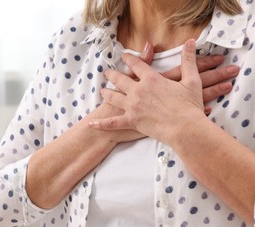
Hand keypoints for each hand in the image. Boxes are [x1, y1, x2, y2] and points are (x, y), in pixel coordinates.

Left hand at [89, 39, 227, 143]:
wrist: (186, 128)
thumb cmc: (190, 106)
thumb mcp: (192, 80)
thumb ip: (188, 60)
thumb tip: (191, 42)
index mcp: (151, 79)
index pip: (136, 65)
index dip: (129, 59)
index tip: (123, 56)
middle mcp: (138, 90)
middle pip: (120, 80)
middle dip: (112, 75)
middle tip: (107, 72)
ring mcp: (132, 106)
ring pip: (113, 98)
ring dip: (106, 93)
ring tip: (102, 91)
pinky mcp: (131, 121)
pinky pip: (112, 123)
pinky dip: (101, 124)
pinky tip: (91, 124)